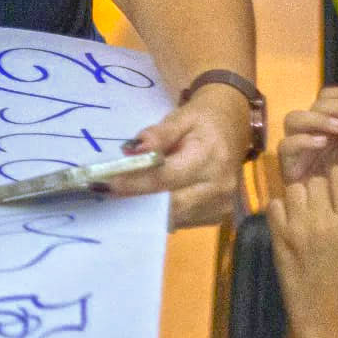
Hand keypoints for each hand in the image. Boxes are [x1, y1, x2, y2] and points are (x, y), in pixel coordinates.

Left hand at [108, 83, 249, 226]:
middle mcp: (218, 187)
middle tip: (104, 194)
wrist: (233, 126)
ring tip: (117, 198)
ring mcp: (220, 205)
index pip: (165, 177)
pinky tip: (142, 202)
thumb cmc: (202, 120)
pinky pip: (181, 220)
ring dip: (144, 210)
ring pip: (173, 217)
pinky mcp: (216, 216)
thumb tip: (132, 151)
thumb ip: (157, 135)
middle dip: (135, 201)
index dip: (133, 183)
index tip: (105, 184)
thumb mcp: (180, 117)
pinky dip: (160, 214)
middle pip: (169, 204)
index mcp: (210, 158)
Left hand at [267, 166, 337, 336]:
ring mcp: (297, 226)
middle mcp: (322, 219)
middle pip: (314, 181)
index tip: (335, 183)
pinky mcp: (277, 234)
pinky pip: (274, 204)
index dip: (337, 177)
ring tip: (302, 212)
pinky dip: (280, 209)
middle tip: (318, 203)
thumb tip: (334, 187)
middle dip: (317, 188)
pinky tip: (287, 221)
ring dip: (298, 197)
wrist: (320, 307)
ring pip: (293, 189)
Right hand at [280, 85, 337, 202]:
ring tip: (337, 129)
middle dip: (331, 108)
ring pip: (292, 119)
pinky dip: (302, 140)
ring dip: (314, 119)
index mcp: (333, 125)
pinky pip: (285, 145)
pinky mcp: (288, 164)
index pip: (329, 97)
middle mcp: (314, 132)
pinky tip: (322, 143)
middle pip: (311, 104)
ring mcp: (299, 147)